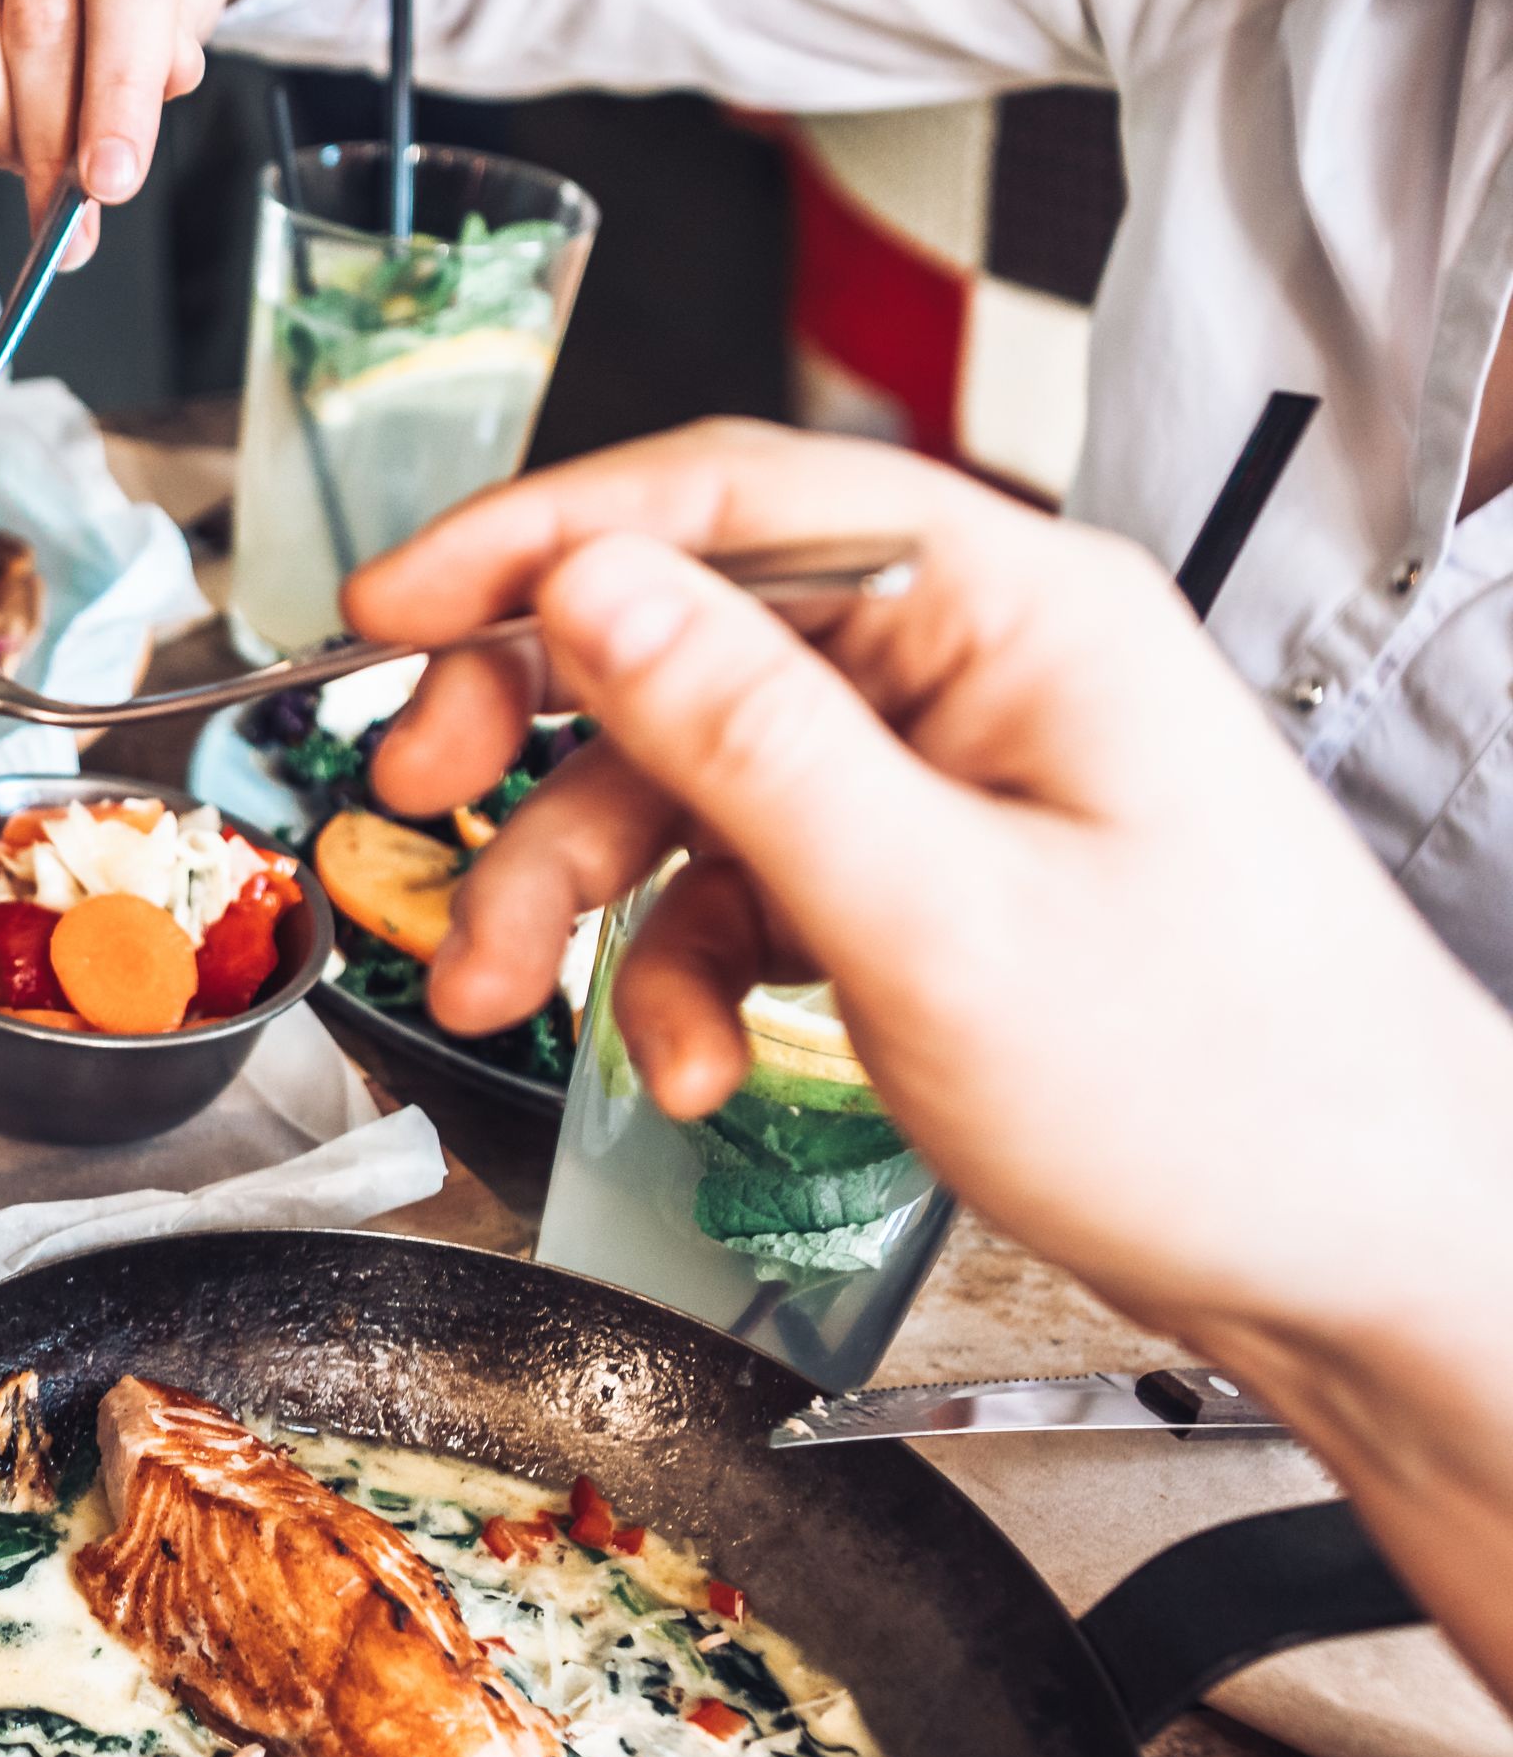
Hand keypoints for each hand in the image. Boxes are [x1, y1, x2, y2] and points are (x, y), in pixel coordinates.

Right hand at [345, 420, 1512, 1356]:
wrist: (1368, 1261)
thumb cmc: (1229, 1098)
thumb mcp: (938, 919)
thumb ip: (748, 741)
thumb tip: (591, 590)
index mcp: (1016, 612)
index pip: (730, 496)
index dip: (534, 536)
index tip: (388, 602)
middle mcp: (980, 666)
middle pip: (685, 635)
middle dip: (530, 732)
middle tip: (411, 799)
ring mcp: (954, 774)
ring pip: (690, 779)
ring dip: (577, 891)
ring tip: (498, 993)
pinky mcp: (934, 878)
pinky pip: (747, 886)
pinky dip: (681, 972)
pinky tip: (685, 1065)